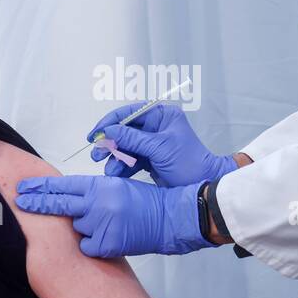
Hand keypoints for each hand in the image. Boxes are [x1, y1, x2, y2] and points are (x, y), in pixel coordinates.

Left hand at [14, 174, 214, 257]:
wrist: (171, 218)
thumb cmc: (147, 202)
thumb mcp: (117, 187)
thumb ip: (92, 192)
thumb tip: (69, 197)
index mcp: (99, 186)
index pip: (62, 186)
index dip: (40, 188)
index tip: (23, 188)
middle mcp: (97, 204)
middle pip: (58, 204)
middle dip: (37, 203)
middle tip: (20, 202)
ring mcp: (101, 225)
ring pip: (77, 228)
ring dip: (85, 228)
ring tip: (108, 224)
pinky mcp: (107, 244)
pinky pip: (88, 247)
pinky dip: (94, 246)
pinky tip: (110, 238)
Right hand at [86, 104, 236, 186]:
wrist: (202, 185)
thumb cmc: (187, 161)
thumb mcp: (159, 147)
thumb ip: (132, 138)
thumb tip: (107, 131)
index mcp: (161, 115)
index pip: (129, 113)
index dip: (110, 122)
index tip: (95, 134)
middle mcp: (155, 127)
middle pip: (124, 131)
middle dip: (110, 143)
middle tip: (96, 155)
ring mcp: (152, 144)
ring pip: (126, 147)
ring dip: (115, 158)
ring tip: (109, 171)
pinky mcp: (150, 160)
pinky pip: (130, 160)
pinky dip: (122, 167)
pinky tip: (116, 175)